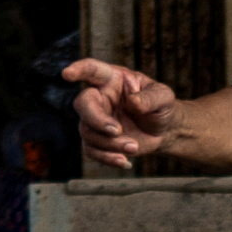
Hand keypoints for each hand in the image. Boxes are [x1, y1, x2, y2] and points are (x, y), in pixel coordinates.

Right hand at [58, 57, 174, 169]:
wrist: (164, 131)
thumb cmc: (161, 106)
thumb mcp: (163, 97)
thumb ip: (150, 97)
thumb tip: (133, 102)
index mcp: (112, 79)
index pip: (92, 70)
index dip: (78, 70)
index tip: (67, 74)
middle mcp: (100, 97)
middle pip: (83, 105)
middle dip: (97, 121)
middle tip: (117, 131)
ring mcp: (96, 119)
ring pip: (88, 132)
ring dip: (110, 144)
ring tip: (133, 147)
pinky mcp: (98, 140)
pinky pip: (91, 150)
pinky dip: (106, 158)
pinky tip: (124, 161)